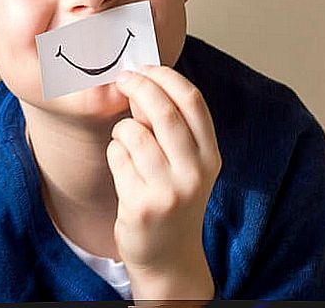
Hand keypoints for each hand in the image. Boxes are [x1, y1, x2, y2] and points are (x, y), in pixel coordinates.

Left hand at [107, 66, 220, 298]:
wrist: (167, 255)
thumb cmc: (172, 197)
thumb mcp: (186, 163)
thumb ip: (171, 126)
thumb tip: (141, 81)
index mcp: (210, 156)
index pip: (193, 101)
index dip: (166, 77)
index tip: (145, 67)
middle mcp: (195, 173)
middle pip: (163, 112)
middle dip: (138, 87)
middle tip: (122, 80)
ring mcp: (168, 191)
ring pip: (133, 133)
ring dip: (122, 127)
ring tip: (125, 138)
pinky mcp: (141, 206)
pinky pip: (117, 157)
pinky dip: (114, 152)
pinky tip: (122, 166)